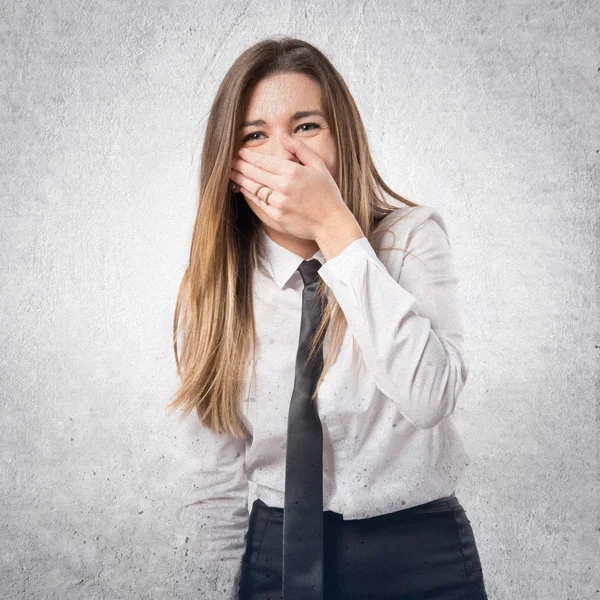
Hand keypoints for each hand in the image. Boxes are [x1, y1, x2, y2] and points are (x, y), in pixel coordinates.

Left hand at [229, 132, 348, 239]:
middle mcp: (283, 186)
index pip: (263, 161)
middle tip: (229, 161)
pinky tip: (242, 188)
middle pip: (254, 173)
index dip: (248, 156)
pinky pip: (258, 202)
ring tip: (231, 172)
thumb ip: (299, 149)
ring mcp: (278, 203)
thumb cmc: (327, 194)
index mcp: (292, 172)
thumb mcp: (318, 165)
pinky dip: (248, 194)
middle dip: (239, 165)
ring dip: (239, 179)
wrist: (331, 223)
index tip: (240, 152)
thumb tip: (282, 136)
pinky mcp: (276, 216)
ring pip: (252, 188)